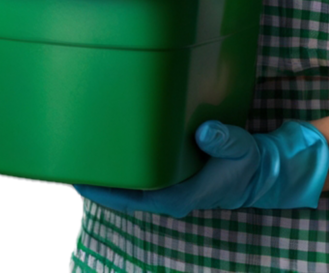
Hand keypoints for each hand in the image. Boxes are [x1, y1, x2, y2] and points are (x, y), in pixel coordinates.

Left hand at [74, 119, 328, 218]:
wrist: (258, 174)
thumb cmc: (246, 161)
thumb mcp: (240, 148)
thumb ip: (223, 138)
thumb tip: (203, 131)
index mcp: (180, 195)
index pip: (134, 197)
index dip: (106, 190)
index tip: (81, 180)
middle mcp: (169, 196)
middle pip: (125, 194)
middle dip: (99, 181)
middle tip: (71, 158)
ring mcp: (169, 190)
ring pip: (131, 188)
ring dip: (110, 175)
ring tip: (84, 153)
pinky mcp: (171, 180)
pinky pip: (141, 178)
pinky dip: (125, 168)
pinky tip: (113, 151)